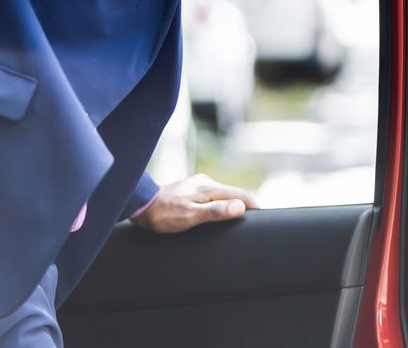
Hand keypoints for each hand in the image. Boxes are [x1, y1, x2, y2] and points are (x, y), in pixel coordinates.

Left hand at [130, 174, 257, 232]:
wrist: (140, 205)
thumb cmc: (164, 214)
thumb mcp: (191, 216)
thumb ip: (216, 211)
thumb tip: (241, 207)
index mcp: (209, 188)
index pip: (241, 196)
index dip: (255, 207)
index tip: (267, 219)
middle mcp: (206, 183)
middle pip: (234, 194)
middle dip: (246, 207)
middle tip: (256, 223)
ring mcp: (198, 186)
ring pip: (223, 195)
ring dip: (233, 206)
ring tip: (240, 221)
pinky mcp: (191, 191)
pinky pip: (213, 197)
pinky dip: (221, 205)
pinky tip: (219, 215)